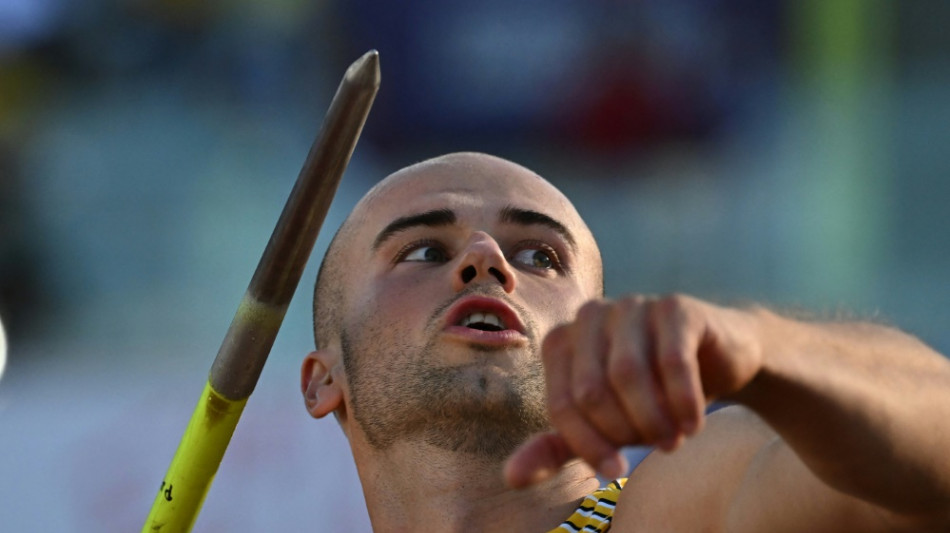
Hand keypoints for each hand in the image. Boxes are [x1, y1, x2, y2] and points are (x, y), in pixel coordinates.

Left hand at [505, 294, 764, 486]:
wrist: (716, 361)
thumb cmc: (647, 394)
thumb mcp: (600, 426)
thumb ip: (555, 448)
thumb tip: (510, 478)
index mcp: (561, 340)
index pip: (562, 404)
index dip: (589, 445)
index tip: (615, 469)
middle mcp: (589, 315)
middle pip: (591, 391)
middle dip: (624, 431)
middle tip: (655, 446)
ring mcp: (631, 305)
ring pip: (627, 375)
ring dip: (654, 420)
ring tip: (673, 439)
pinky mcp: (675, 308)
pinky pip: (672, 362)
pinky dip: (683, 402)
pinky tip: (694, 424)